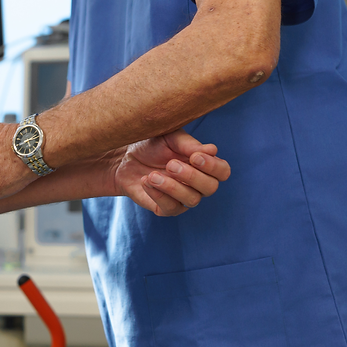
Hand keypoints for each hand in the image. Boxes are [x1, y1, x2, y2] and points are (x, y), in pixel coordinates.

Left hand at [113, 129, 230, 215]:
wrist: (124, 157)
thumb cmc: (151, 145)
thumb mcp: (169, 138)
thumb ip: (188, 144)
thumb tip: (212, 150)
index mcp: (203, 165)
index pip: (222, 171)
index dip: (213, 166)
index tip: (194, 157)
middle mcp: (197, 184)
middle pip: (210, 188)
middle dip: (192, 176)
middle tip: (170, 164)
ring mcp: (182, 198)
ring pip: (192, 200)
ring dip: (173, 187)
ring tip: (153, 175)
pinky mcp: (166, 208)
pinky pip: (171, 208)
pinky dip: (158, 194)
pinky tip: (146, 181)